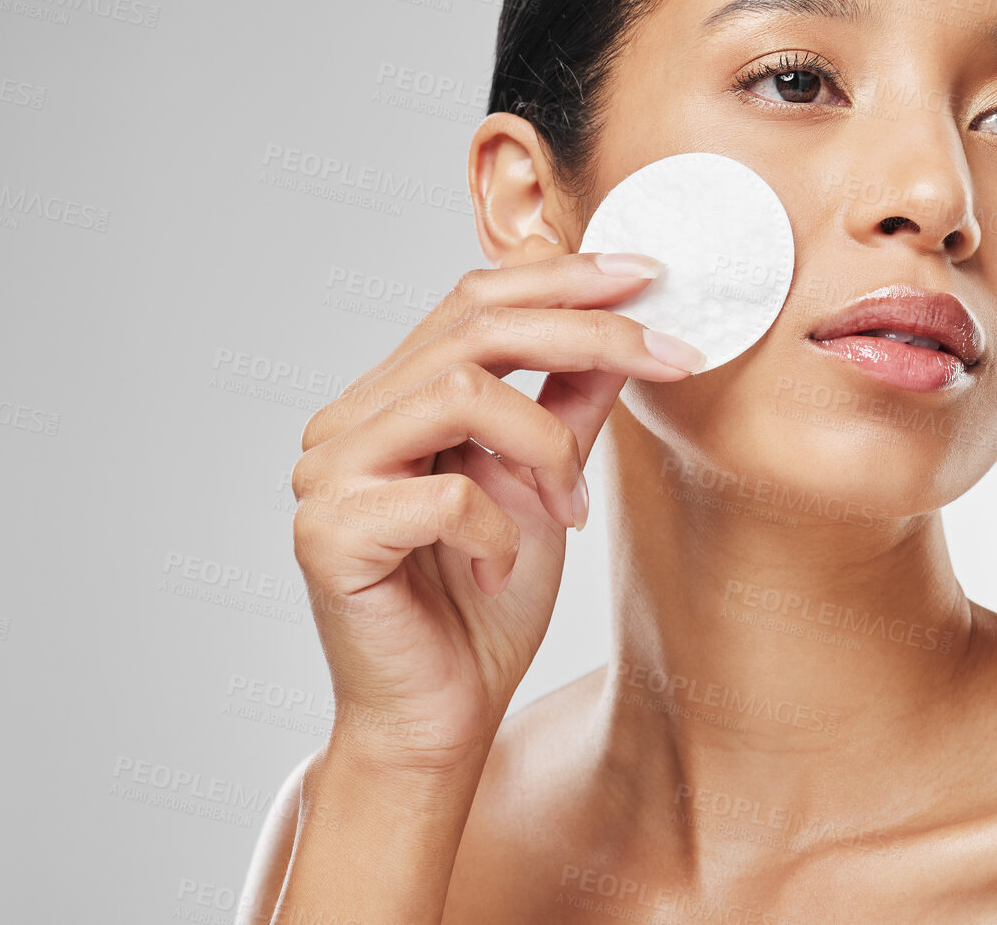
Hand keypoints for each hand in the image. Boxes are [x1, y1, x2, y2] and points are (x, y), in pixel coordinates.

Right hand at [287, 251, 704, 769]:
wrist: (440, 720)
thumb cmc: (485, 605)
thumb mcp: (546, 485)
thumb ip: (569, 403)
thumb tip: (625, 324)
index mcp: (392, 398)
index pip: (475, 300)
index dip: (565, 277)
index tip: (651, 276)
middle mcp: (349, 421)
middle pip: (473, 326)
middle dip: (588, 332)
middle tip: (669, 356)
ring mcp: (327, 473)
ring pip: (460, 394)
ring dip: (546, 446)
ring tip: (566, 509)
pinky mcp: (329, 534)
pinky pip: (447, 494)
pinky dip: (501, 530)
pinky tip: (502, 570)